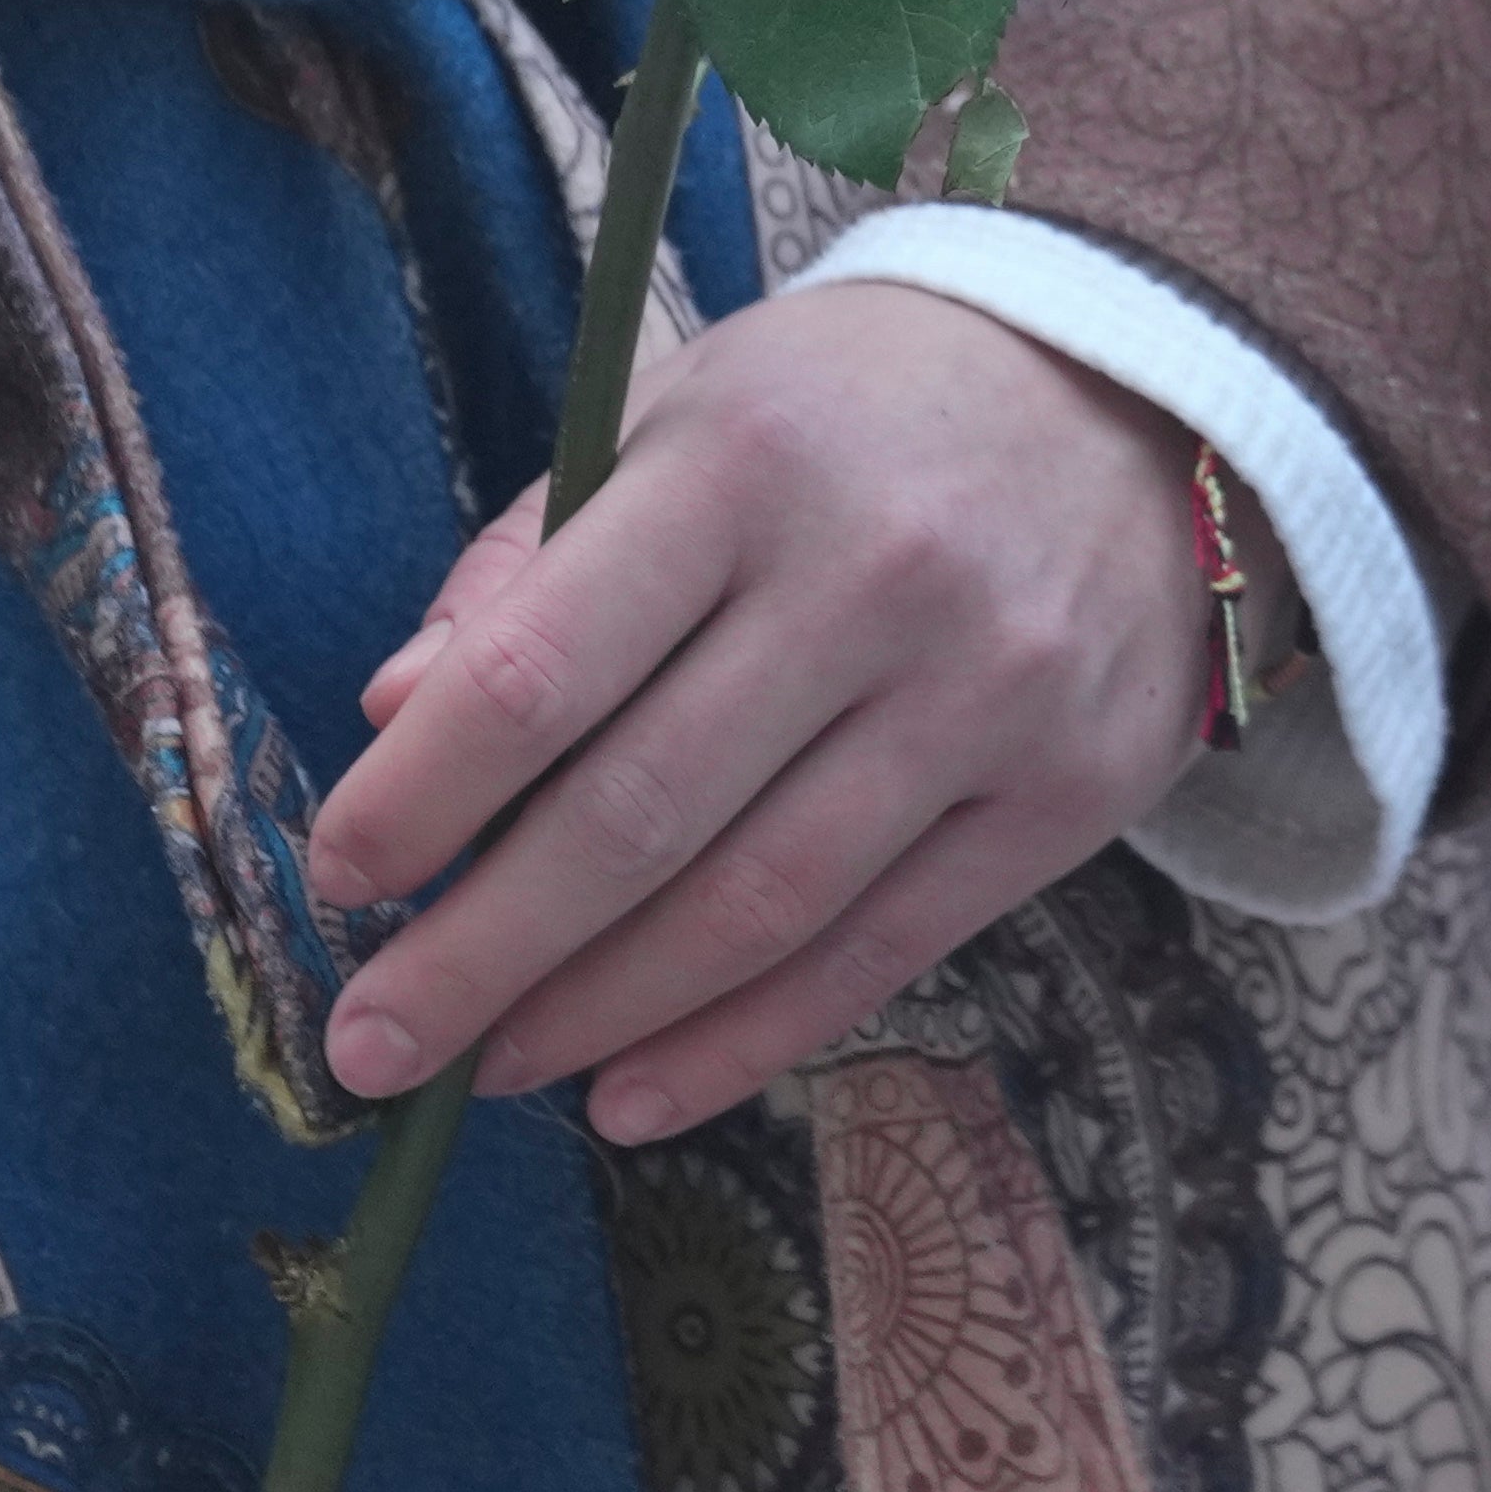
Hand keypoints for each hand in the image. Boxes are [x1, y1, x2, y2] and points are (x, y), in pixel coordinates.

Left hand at [307, 282, 1209, 1142]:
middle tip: (373, 1043)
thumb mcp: (689, 415)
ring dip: (599, 1014)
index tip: (339, 882)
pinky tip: (638, 1092)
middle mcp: (878, 577)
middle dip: (481, 953)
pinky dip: (747, 1041)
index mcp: (749, 463)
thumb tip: (396, 719)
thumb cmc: (863, 413)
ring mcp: (989, 693)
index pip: (546, 668)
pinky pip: (883, 949)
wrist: (1151, 399)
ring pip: (759, 904)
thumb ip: (537, 560)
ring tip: (492, 1071)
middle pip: (640, 815)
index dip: (424, 800)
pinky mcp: (1069, 791)